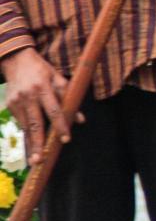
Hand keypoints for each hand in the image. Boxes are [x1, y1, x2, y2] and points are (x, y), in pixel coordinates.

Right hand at [1, 48, 72, 165]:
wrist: (16, 60)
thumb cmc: (42, 70)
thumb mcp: (59, 78)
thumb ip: (69, 98)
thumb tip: (80, 120)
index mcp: (43, 88)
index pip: (54, 111)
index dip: (60, 126)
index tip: (65, 139)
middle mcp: (28, 96)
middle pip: (35, 123)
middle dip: (38, 143)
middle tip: (40, 160)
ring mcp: (16, 101)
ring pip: (25, 126)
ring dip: (31, 143)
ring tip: (35, 159)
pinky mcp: (9, 105)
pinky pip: (20, 122)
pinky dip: (26, 134)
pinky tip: (30, 146)